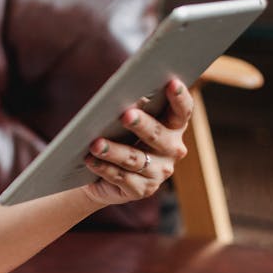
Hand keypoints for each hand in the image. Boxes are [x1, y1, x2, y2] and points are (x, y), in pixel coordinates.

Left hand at [81, 78, 192, 207]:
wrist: (100, 173)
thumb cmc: (116, 135)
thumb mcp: (125, 119)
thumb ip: (130, 106)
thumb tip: (119, 94)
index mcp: (173, 127)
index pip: (182, 111)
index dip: (179, 97)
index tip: (172, 82)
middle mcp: (172, 150)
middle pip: (158, 135)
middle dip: (142, 125)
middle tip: (126, 115)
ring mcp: (158, 172)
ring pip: (135, 159)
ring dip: (114, 151)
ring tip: (95, 143)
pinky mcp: (141, 190)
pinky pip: (121, 178)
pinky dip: (103, 168)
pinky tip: (90, 160)